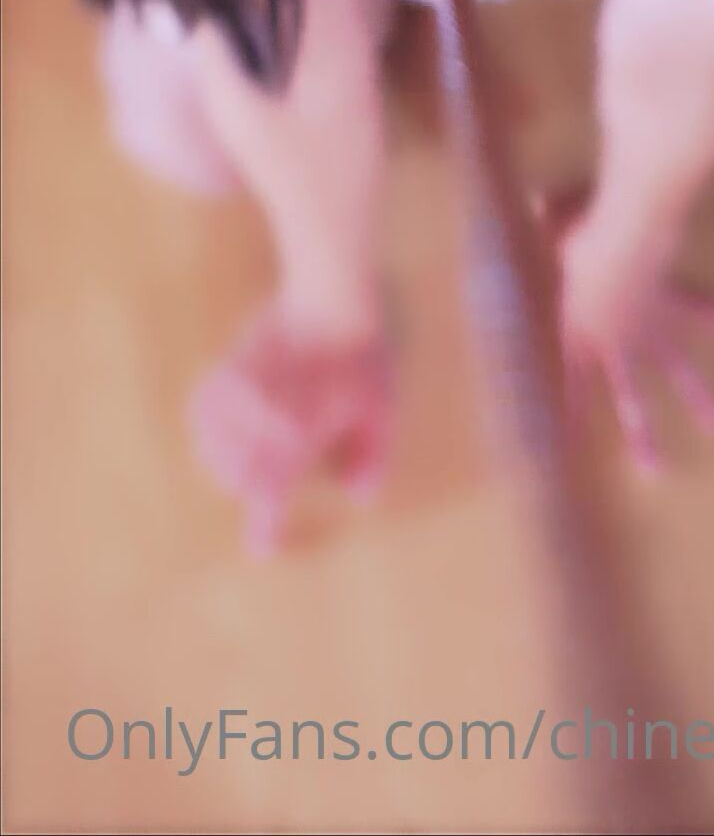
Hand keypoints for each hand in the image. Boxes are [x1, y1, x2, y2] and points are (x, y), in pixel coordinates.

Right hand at [187, 292, 395, 555]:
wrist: (329, 295)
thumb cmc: (361, 354)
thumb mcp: (382, 408)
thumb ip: (372, 456)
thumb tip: (358, 495)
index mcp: (296, 437)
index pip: (269, 495)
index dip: (264, 528)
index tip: (262, 548)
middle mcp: (259, 419)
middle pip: (240, 477)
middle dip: (255, 486)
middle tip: (272, 485)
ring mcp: (236, 395)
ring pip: (214, 449)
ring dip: (231, 462)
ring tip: (253, 459)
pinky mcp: (224, 370)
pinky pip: (202, 412)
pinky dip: (211, 428)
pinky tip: (227, 430)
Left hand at [554, 210, 713, 474]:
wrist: (621, 228)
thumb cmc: (578, 228)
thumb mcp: (555, 224)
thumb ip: (547, 221)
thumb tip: (534, 202)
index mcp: (578, 326)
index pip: (572, 381)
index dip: (572, 415)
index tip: (571, 453)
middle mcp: (614, 336)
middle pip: (628, 394)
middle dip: (641, 433)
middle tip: (656, 470)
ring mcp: (648, 323)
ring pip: (675, 370)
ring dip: (699, 398)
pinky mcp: (672, 299)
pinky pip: (698, 309)